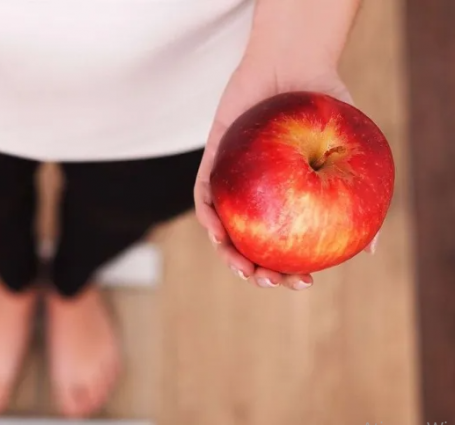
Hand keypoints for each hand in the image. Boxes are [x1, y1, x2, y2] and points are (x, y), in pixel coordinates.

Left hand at [194, 56, 378, 289]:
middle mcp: (258, 195)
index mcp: (286, 199)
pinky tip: (217, 229)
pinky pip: (204, 193)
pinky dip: (208, 215)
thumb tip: (370, 249)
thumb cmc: (324, 106)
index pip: (284, 245)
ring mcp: (233, 181)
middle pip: (249, 244)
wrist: (294, 63)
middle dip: (256, 272)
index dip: (290, 270)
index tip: (304, 282)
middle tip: (270, 281)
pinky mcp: (212, 161)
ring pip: (223, 228)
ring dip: (228, 253)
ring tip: (244, 268)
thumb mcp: (349, 150)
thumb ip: (357, 195)